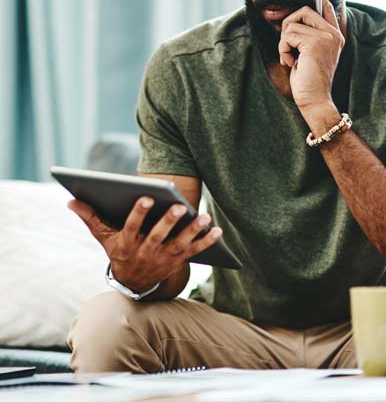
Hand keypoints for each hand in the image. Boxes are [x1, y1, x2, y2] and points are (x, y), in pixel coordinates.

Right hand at [68, 197, 221, 292]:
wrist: (134, 284)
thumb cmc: (120, 251)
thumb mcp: (105, 238)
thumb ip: (91, 218)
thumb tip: (71, 200)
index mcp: (127, 244)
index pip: (132, 227)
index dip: (138, 213)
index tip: (146, 197)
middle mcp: (146, 252)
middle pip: (158, 236)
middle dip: (169, 221)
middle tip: (180, 206)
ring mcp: (164, 257)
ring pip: (180, 243)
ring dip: (193, 231)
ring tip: (204, 216)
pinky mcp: (179, 261)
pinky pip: (195, 251)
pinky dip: (207, 241)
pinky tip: (218, 230)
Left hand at [278, 0, 344, 112]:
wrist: (314, 100)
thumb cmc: (308, 81)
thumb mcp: (308, 54)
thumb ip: (306, 36)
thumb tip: (292, 18)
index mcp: (334, 36)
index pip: (326, 7)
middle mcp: (333, 34)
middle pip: (304, 10)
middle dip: (288, 28)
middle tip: (289, 48)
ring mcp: (325, 37)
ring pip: (292, 25)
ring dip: (284, 43)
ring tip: (292, 59)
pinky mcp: (314, 43)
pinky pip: (288, 35)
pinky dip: (283, 50)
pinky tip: (291, 63)